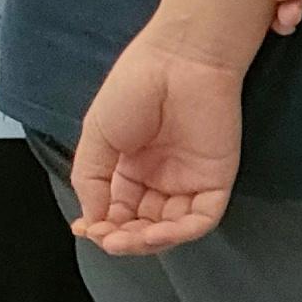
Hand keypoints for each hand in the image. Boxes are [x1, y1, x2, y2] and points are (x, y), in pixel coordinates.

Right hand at [70, 26, 249, 257]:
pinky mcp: (215, 179)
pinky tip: (154, 232)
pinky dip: (178, 233)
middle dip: (123, 238)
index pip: (118, 211)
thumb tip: (91, 220)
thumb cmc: (135, 87)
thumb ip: (91, 179)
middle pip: (143, 225)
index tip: (85, 229)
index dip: (103, 226)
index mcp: (131, 168)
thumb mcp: (97, 135)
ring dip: (147, 242)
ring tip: (125, 239)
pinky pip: (201, 219)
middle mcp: (160, 178)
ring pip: (170, 228)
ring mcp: (188, 180)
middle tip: (107, 237)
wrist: (177, 60)